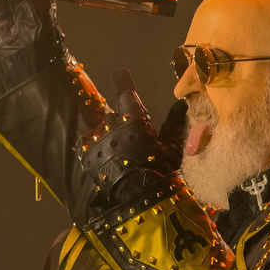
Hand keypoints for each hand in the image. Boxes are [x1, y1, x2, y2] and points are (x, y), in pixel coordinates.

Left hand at [78, 69, 186, 208]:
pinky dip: (97, 151)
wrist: (137, 196)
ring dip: (109, 138)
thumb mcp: (172, 147)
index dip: (123, 82)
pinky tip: (104, 160)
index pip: (126, 94)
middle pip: (113, 116)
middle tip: (129, 137)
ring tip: (118, 153)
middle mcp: (113, 124)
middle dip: (120, 123)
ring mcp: (98, 140)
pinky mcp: (87, 156)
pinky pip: (90, 147)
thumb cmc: (159, 169)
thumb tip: (182, 104)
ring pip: (102, 131)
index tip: (119, 73)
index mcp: (133, 119)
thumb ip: (174, 124)